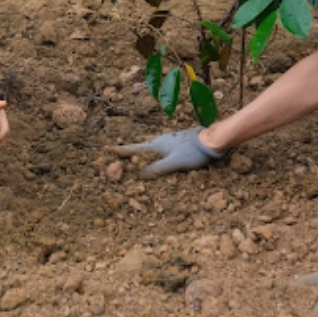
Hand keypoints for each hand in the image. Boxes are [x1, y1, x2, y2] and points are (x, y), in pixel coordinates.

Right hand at [110, 126, 224, 176]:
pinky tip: (155, 157)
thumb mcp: (173, 163)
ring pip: (149, 148)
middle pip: (139, 148)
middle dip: (128, 153)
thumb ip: (157, 169)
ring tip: (133, 157)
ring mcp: (168, 141)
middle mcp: (159, 141)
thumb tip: (139, 175)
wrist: (211, 141)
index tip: (105, 149)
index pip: (133, 150)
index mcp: (155, 146)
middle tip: (117, 156)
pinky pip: (159, 149)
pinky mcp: (176, 143)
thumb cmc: (192, 152)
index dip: (119, 151)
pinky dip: (151, 154)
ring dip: (140, 153)